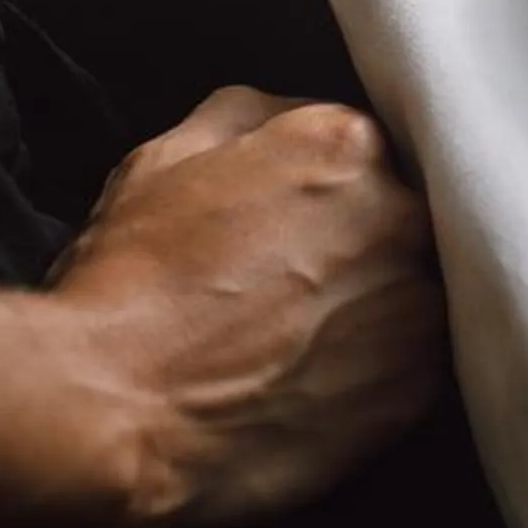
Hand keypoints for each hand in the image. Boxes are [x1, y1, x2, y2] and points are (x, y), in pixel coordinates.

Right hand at [48, 85, 444, 527]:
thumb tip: (297, 118)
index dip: (331, 195)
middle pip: (406, 218)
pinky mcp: (415, 389)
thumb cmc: (128, 283)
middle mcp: (398, 213)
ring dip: (377, 311)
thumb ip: (257, 115)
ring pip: (416, 292)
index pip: (370, 153)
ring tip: (310, 344)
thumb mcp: (169, 154)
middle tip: (301, 290)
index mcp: (346, 144)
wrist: (108, 412)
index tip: (301, 230)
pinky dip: (380, 376)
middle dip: (362, 247)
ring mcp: (413, 304)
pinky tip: (323, 388)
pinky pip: (418, 367)